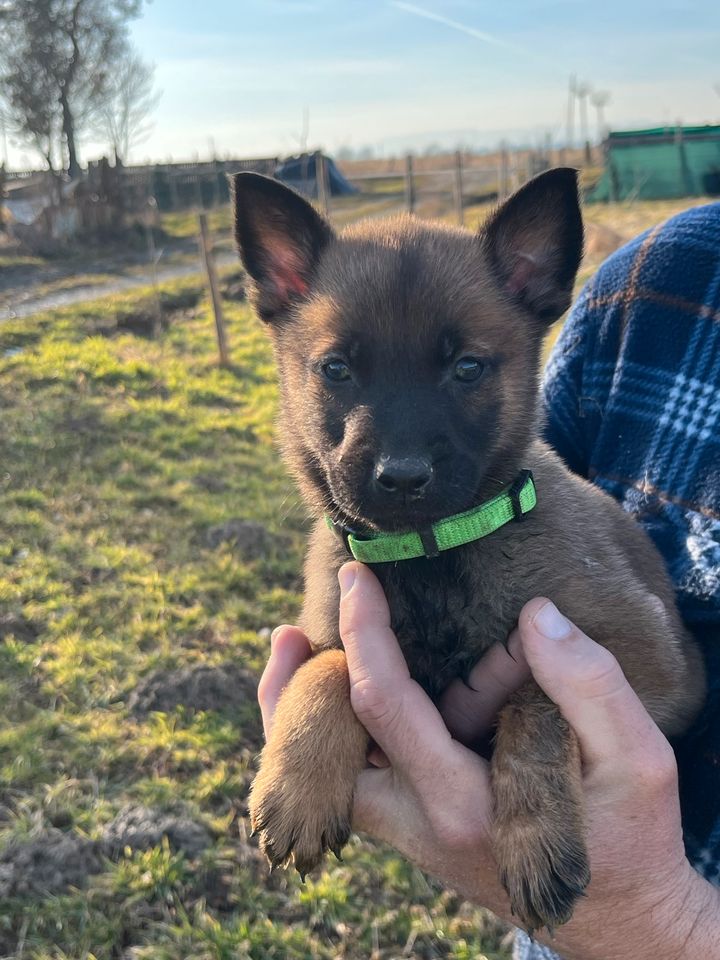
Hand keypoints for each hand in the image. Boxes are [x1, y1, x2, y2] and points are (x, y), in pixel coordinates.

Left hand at [258, 563, 719, 959]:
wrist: (620, 919)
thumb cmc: (629, 836)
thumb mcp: (636, 760)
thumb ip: (589, 686)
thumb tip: (533, 618)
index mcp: (466, 805)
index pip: (385, 706)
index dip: (364, 633)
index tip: (356, 577)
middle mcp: (418, 825)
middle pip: (320, 755)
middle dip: (297, 687)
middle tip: (287, 627)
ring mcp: (409, 833)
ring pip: (326, 772)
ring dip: (305, 709)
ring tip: (291, 645)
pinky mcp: (414, 829)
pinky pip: (352, 778)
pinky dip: (338, 729)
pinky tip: (342, 681)